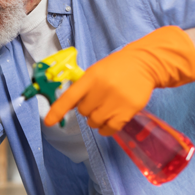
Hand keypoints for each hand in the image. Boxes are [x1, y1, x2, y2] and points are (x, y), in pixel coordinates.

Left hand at [44, 26, 194, 135]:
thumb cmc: (116, 68)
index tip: (48, 122)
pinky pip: (108, 129)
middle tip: (98, 99)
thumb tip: (68, 106)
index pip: (70, 97)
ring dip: (96, 118)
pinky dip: (106, 128)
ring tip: (106, 108)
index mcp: (91, 77)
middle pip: (83, 112)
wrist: (145, 64)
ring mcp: (115, 102)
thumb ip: (83, 87)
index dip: (58, 111)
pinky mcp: (127, 112)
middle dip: (87, 108)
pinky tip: (110, 119)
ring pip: (94, 122)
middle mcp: (102, 90)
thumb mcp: (96, 71)